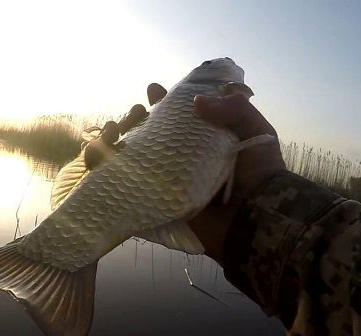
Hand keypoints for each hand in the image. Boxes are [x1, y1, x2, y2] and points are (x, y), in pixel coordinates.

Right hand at [84, 83, 285, 266]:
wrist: (255, 220)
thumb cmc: (260, 176)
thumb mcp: (255, 131)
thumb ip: (233, 108)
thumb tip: (196, 100)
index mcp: (198, 142)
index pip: (172, 118)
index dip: (160, 102)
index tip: (153, 89)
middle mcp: (177, 161)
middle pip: (143, 136)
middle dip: (130, 119)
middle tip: (134, 113)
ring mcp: (162, 182)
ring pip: (125, 158)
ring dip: (110, 141)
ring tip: (112, 132)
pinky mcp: (152, 204)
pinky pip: (120, 188)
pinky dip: (102, 172)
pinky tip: (100, 159)